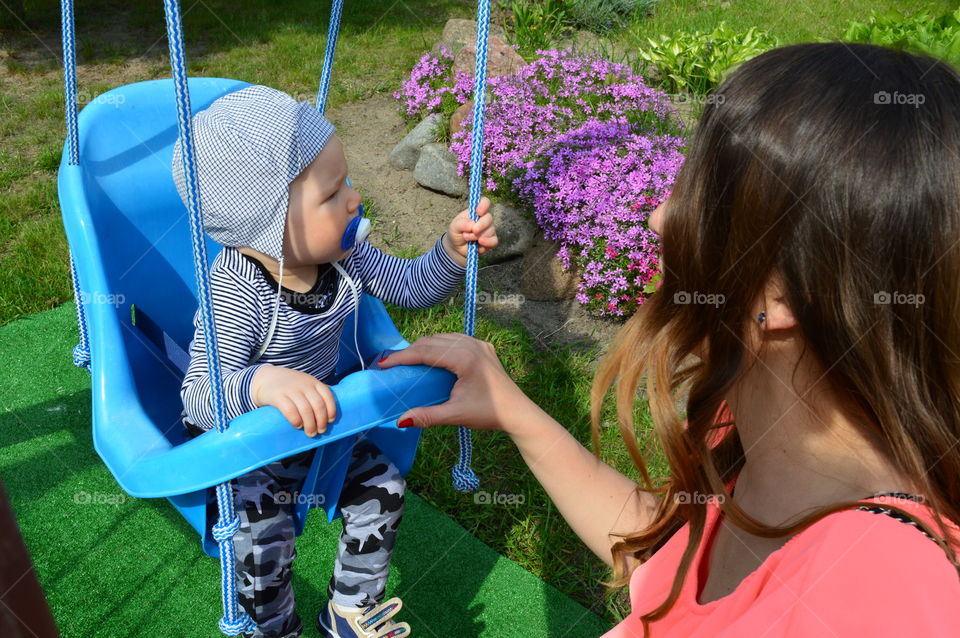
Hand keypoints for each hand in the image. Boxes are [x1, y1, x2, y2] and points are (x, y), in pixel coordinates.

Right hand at [250, 365, 335, 436]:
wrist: (266, 378)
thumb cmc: (290, 386)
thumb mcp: (305, 384)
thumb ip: (316, 393)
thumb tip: (332, 411)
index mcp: (313, 382)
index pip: (327, 396)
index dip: (331, 410)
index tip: (330, 421)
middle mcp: (304, 384)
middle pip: (318, 405)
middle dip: (321, 421)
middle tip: (320, 431)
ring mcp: (291, 389)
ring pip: (306, 409)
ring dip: (310, 424)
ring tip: (310, 433)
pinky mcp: (278, 396)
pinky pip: (290, 410)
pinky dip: (296, 420)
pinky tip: (297, 426)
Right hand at [376, 333, 536, 432]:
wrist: (518, 413)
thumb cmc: (488, 414)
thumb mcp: (455, 415)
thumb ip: (427, 416)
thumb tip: (400, 421)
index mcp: (464, 358)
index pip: (425, 352)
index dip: (401, 357)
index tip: (383, 364)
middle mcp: (471, 345)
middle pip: (432, 341)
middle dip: (410, 351)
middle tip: (391, 364)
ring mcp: (479, 344)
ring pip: (443, 338)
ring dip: (425, 347)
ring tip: (408, 360)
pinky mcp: (484, 347)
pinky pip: (456, 340)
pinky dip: (440, 345)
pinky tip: (432, 357)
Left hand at [444, 196, 497, 263]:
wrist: (457, 247)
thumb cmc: (456, 233)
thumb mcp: (454, 227)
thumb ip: (461, 223)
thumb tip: (472, 224)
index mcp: (476, 211)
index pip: (485, 202)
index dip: (484, 205)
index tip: (478, 212)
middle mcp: (484, 219)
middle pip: (489, 218)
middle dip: (481, 225)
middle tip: (473, 230)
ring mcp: (489, 230)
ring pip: (490, 231)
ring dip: (477, 236)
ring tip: (467, 238)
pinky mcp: (491, 241)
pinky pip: (494, 241)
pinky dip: (487, 242)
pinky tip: (480, 242)